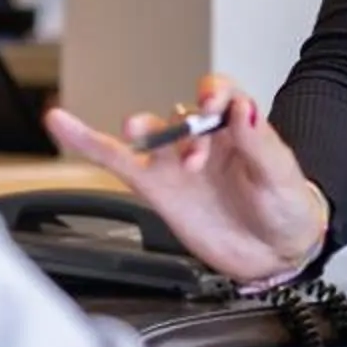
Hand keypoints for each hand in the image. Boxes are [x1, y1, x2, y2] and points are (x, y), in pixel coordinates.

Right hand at [43, 76, 326, 285]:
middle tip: (195, 157)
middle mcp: (203, 138)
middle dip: (183, 128)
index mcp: (237, 126)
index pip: (219, 93)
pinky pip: (117, 162)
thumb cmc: (284, 207)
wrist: (274, 253)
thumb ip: (261, 144)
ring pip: (150, 136)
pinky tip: (62, 123)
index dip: (213, 94)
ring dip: (143, 130)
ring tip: (139, 132)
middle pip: (182, 114)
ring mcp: (176, 162)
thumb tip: (245, 109)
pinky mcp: (157, 187)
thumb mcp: (281, 176)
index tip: (214, 107)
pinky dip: (87, 142)